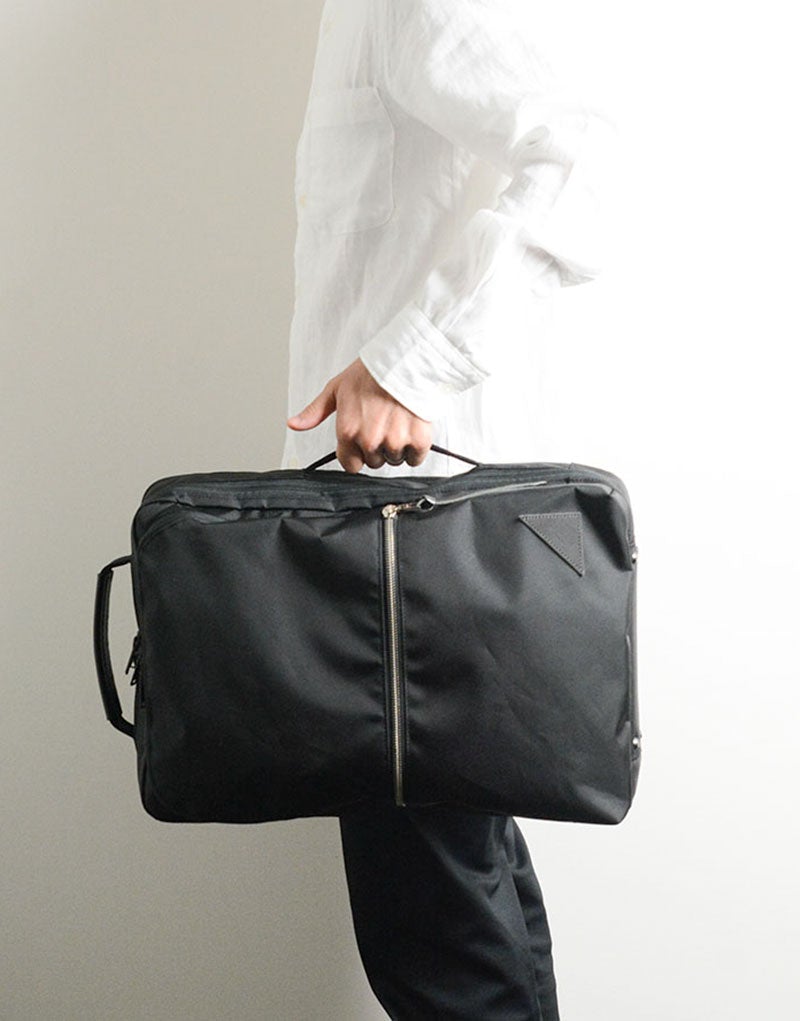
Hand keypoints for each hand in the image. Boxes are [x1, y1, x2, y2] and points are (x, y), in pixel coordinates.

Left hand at [287, 357, 432, 472]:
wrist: (404, 361)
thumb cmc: (370, 373)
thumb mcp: (336, 389)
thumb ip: (315, 412)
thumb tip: (294, 424)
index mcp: (348, 432)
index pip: (351, 465)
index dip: (357, 455)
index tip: (364, 442)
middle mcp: (370, 440)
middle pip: (374, 462)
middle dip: (378, 448)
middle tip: (383, 424)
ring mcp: (394, 442)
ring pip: (395, 460)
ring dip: (397, 447)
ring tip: (398, 422)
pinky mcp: (417, 440)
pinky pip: (415, 458)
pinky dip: (417, 447)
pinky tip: (412, 427)